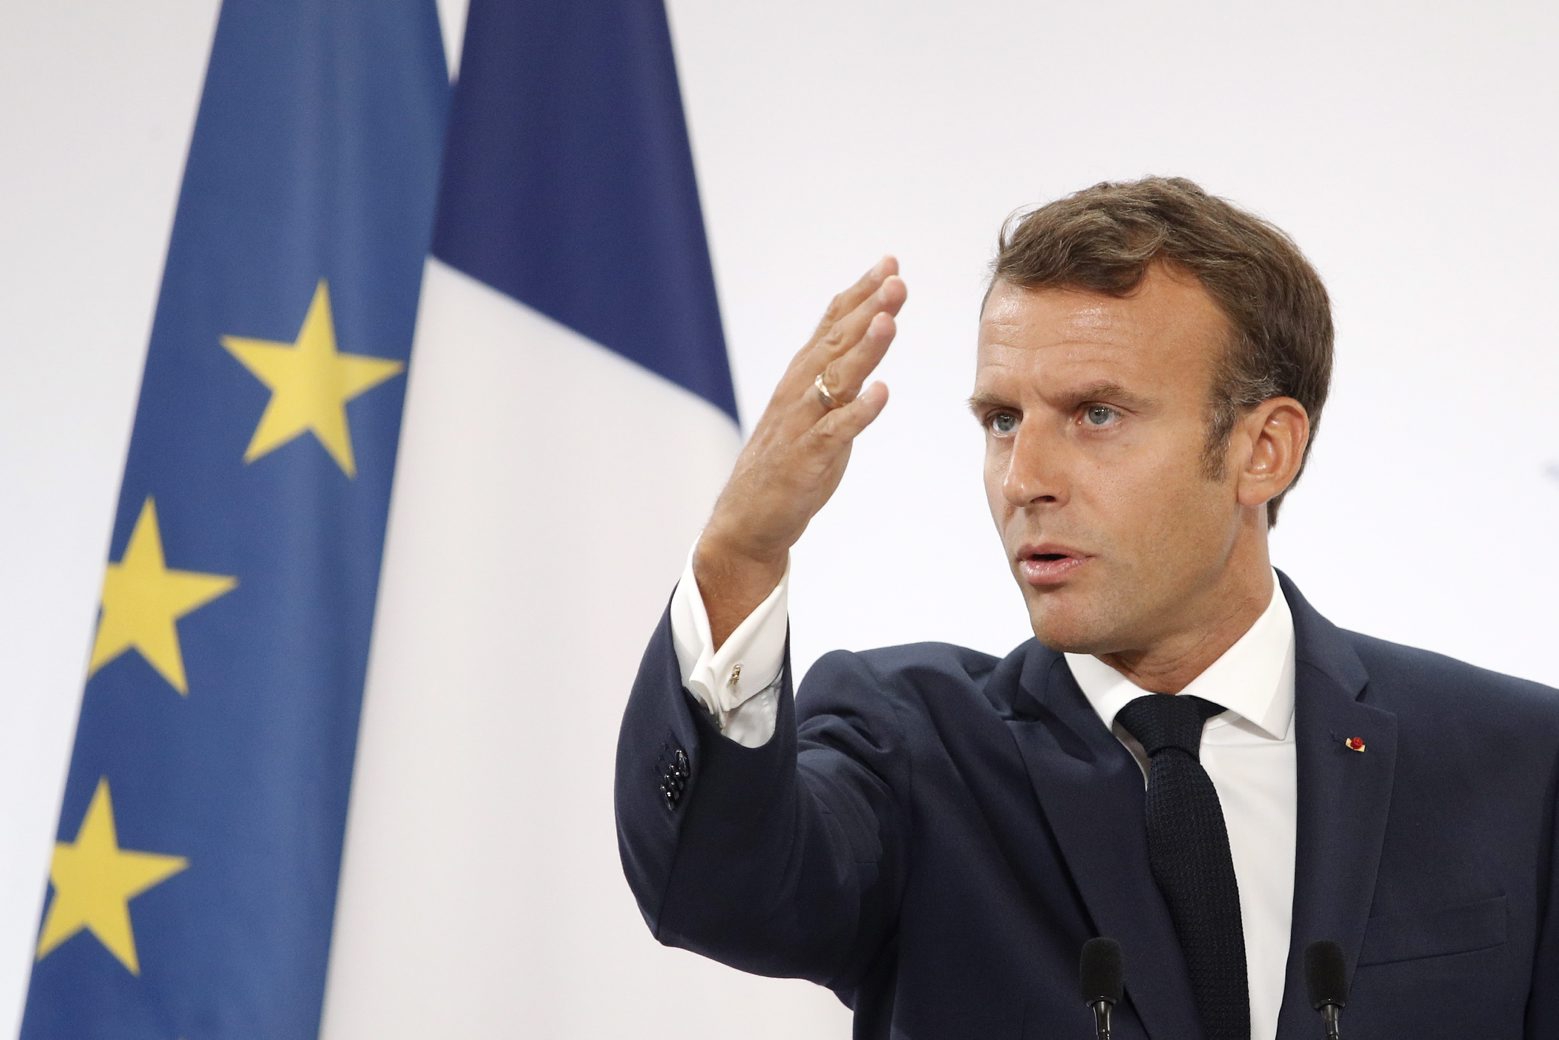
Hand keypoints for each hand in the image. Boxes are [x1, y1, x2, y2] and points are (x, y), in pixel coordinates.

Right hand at [696, 257, 906, 646]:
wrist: (747, 520)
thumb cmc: (786, 462)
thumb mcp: (813, 407)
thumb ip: (836, 372)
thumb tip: (868, 332)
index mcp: (801, 378)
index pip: (832, 326)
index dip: (860, 294)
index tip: (888, 264)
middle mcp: (799, 392)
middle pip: (836, 343)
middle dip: (868, 309)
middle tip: (895, 279)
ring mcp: (801, 424)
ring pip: (835, 379)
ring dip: (863, 349)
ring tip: (888, 321)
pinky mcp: (806, 459)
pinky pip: (836, 432)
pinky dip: (859, 412)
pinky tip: (881, 392)